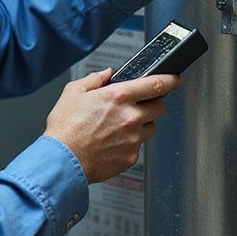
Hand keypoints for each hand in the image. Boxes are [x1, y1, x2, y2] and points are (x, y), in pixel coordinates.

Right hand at [44, 68, 179, 183]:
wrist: (62, 161)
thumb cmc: (65, 129)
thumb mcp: (73, 92)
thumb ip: (94, 79)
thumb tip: (106, 74)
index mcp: (119, 96)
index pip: (156, 84)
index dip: (170, 80)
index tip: (174, 80)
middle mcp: (130, 117)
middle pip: (160, 107)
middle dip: (152, 105)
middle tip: (137, 107)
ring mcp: (133, 138)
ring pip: (151, 128)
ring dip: (142, 125)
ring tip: (120, 128)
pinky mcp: (131, 157)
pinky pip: (139, 147)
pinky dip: (130, 143)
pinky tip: (113, 143)